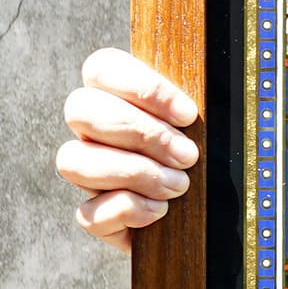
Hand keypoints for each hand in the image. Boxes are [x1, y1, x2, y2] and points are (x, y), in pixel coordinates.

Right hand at [56, 48, 198, 251]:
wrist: (213, 220)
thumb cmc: (212, 164)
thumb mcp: (213, 131)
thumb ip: (200, 112)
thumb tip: (199, 109)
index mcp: (120, 98)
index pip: (102, 68)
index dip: (143, 88)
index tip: (188, 115)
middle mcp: (95, 132)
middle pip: (81, 109)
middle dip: (141, 132)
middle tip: (188, 155)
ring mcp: (90, 175)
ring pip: (72, 160)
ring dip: (134, 172)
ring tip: (179, 186)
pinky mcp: (97, 218)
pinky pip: (88, 213)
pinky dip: (128, 210)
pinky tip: (160, 211)